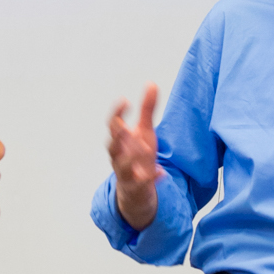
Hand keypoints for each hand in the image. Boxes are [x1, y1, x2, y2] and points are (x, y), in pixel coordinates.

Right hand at [106, 84, 159, 230]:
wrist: (136, 189)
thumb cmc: (138, 155)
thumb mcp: (144, 131)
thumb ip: (147, 109)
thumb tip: (151, 84)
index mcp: (120, 141)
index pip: (113, 126)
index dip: (117, 113)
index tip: (124, 100)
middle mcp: (119, 156)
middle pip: (112, 146)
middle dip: (116, 136)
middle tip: (123, 126)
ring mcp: (125, 173)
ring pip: (121, 167)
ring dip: (130, 159)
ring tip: (143, 150)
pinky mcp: (136, 187)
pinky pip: (141, 183)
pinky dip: (151, 178)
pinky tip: (161, 172)